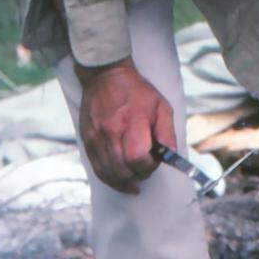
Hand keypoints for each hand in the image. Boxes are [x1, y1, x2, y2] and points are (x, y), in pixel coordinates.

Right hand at [76, 58, 175, 193]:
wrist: (105, 77)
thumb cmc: (137, 92)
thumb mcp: (161, 106)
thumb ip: (167, 132)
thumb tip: (170, 156)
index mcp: (132, 121)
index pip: (137, 157)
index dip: (149, 166)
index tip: (154, 161)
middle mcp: (111, 131)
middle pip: (123, 169)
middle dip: (138, 175)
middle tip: (146, 170)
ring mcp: (96, 137)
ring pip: (109, 173)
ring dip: (124, 182)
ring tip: (135, 181)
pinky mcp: (87, 141)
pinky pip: (97, 169)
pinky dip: (109, 179)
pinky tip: (120, 182)